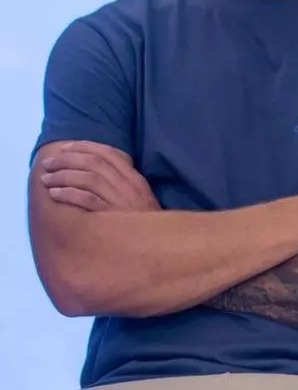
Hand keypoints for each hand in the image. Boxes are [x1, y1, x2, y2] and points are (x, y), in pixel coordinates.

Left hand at [39, 141, 160, 211]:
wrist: (158, 245)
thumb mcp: (139, 197)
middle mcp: (129, 186)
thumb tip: (97, 170)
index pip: (109, 153)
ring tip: (46, 179)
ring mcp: (121, 200)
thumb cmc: (143, 222)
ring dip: (63, 176)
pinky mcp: (112, 216)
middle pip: (94, 163)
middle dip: (67, 160)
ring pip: (88, 179)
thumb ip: (123, 182)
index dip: (84, 147)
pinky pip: (87, 200)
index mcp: (135, 178)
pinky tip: (55, 194)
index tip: (65, 147)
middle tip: (48, 163)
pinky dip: (68, 194)